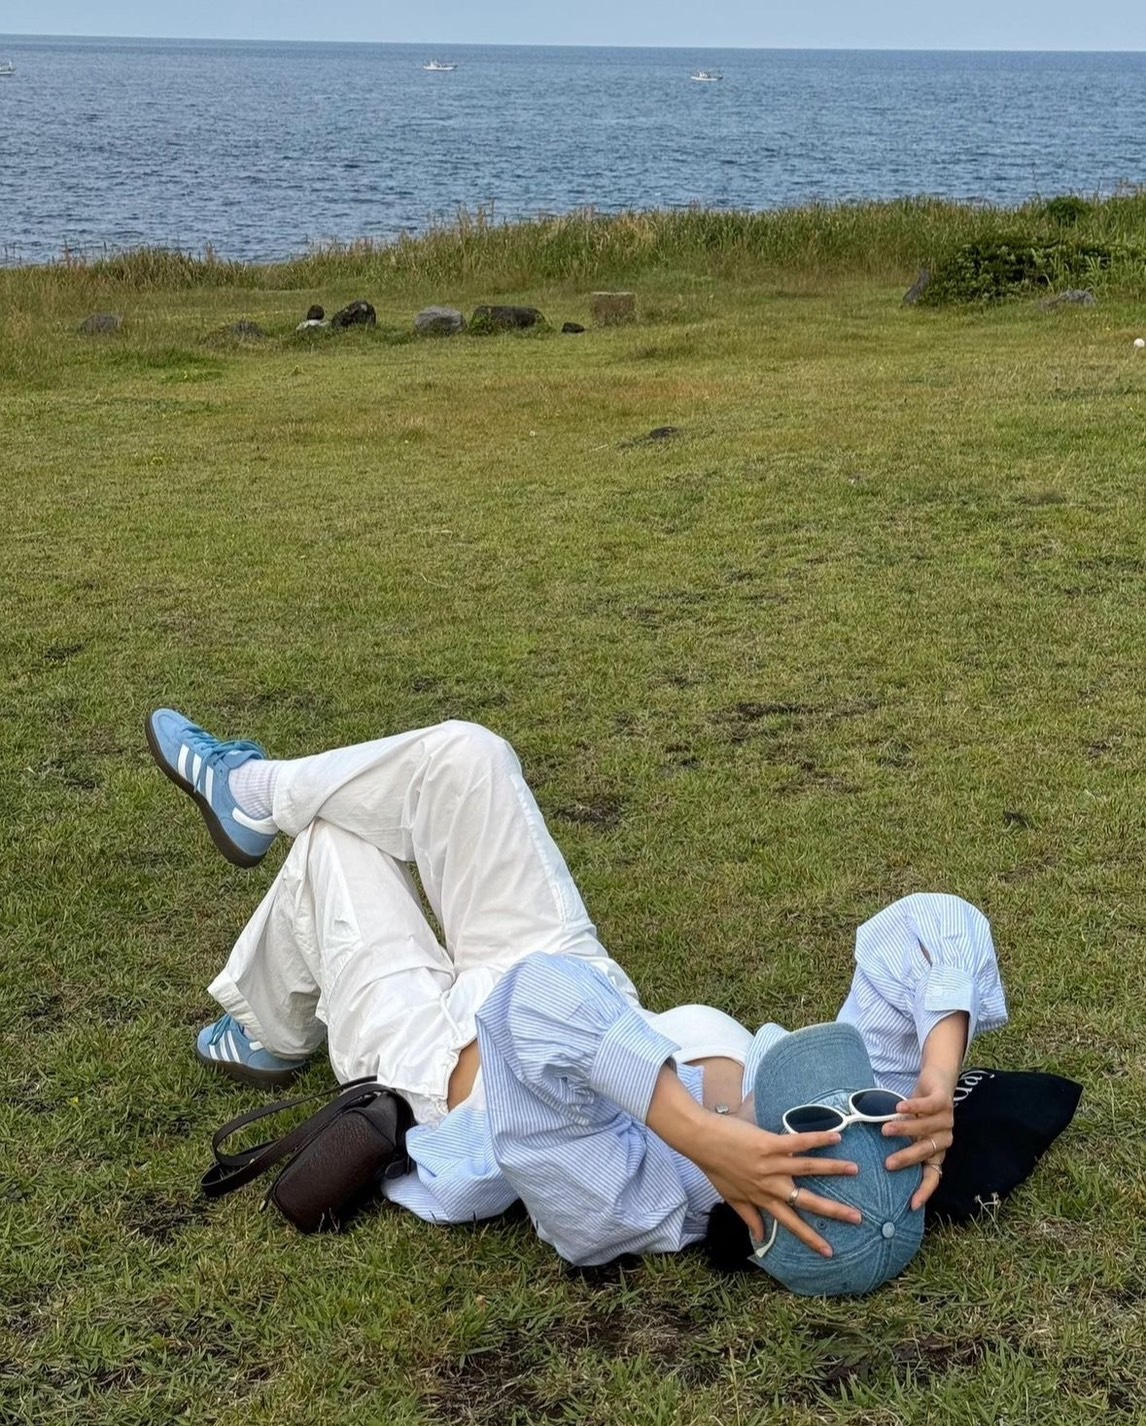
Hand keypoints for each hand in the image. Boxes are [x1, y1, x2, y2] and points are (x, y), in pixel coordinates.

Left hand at [689, 1113, 862, 1256]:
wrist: (700, 1140)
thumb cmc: (715, 1166)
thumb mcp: (731, 1197)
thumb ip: (748, 1216)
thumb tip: (759, 1238)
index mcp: (763, 1198)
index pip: (791, 1223)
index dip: (810, 1238)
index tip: (829, 1251)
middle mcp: (770, 1185)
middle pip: (807, 1201)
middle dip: (833, 1210)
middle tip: (858, 1218)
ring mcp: (771, 1164)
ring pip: (808, 1169)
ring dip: (833, 1170)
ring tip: (855, 1170)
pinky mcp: (769, 1144)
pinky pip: (798, 1143)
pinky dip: (817, 1139)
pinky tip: (836, 1136)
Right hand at [883, 1063, 954, 1209]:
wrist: (937, 1081)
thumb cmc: (919, 1111)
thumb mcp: (911, 1130)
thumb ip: (902, 1143)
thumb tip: (875, 1161)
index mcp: (937, 1150)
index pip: (933, 1175)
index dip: (924, 1190)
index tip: (911, 1204)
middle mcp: (944, 1138)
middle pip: (925, 1152)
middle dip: (906, 1159)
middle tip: (888, 1164)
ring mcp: (946, 1120)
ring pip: (924, 1128)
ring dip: (904, 1129)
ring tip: (885, 1129)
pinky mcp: (943, 1101)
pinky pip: (928, 1106)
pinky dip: (913, 1107)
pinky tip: (899, 1107)